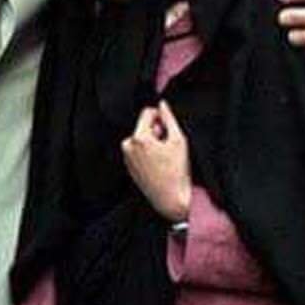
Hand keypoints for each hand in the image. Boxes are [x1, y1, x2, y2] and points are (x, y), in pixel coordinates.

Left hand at [121, 100, 190, 221]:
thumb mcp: (179, 140)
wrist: (170, 200)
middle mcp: (128, 146)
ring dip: (152, 142)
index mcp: (138, 137)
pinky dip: (147, 153)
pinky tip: (158, 165)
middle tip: (168, 147)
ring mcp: (126, 157)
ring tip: (164, 158)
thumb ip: (169, 118)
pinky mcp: (128, 166)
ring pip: (141, 138)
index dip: (161, 117)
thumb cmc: (177, 172)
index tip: (169, 129)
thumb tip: (162, 104)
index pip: (147, 112)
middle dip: (156, 131)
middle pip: (143, 126)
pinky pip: (138, 151)